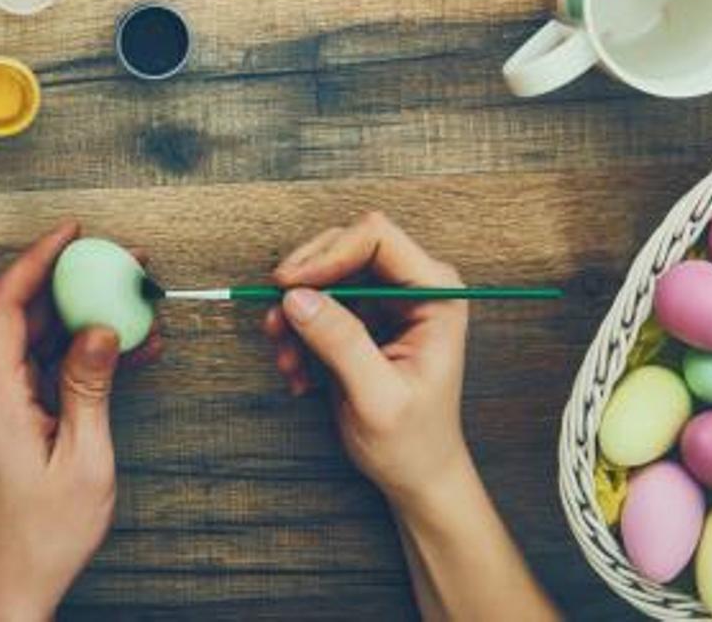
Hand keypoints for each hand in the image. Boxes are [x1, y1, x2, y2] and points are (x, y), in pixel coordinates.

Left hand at [0, 222, 158, 620]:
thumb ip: (89, 386)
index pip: (4, 305)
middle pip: (21, 315)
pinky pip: (36, 369)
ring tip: (138, 306)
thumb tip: (100, 327)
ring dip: (81, 321)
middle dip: (72, 283)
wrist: (12, 584)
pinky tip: (123, 352)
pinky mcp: (0, 418)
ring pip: (33, 341)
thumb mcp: (83, 458)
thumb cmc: (44, 534)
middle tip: (125, 266)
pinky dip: (74, 356)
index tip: (71, 233)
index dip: (35, 259)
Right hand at [261, 212, 469, 508]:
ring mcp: (384, 301)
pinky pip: (314, 303)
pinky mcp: (361, 318)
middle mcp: (412, 288)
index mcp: (435, 296)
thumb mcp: (377, 397)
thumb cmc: (412, 442)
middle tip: (276, 322)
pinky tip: (297, 372)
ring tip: (287, 361)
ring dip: (293, 316)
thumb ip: (342, 343)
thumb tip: (296, 297)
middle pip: (342, 247)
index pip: (376, 238)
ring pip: (321, 275)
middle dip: (303, 284)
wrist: (414, 474)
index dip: (328, 254)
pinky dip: (296, 334)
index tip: (289, 286)